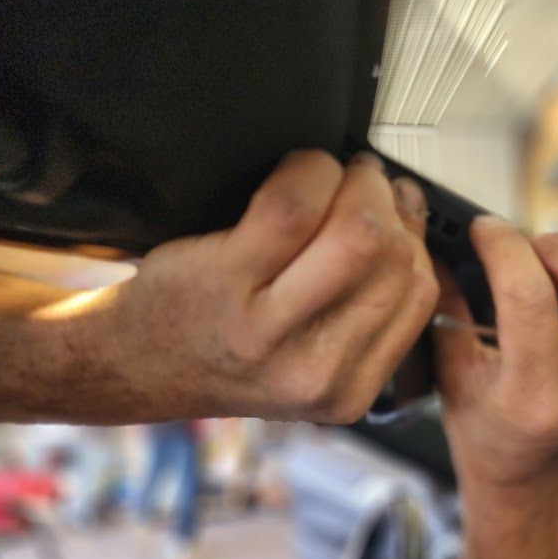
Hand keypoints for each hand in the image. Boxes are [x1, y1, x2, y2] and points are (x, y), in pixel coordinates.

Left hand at [75, 150, 437, 422]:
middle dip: (387, 204)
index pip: (420, 296)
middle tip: (364, 186)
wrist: (137, 362)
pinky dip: (306, 171)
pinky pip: (293, 206)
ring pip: (358, 231)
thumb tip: (405, 220)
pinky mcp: (226, 280)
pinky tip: (298, 172)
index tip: (396, 214)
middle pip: (396, 259)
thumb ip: (365, 311)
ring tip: (334, 177)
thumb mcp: (311, 362)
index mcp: (346, 388)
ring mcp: (269, 326)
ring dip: (354, 184)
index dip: (414, 238)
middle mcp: (314, 366)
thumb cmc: (221, 349)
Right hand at [434, 216, 557, 487]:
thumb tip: (445, 244)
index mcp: (533, 399)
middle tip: (528, 253)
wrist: (525, 479)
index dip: (505, 248)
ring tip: (554, 279)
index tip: (486, 229)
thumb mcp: (451, 374)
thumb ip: (448, 307)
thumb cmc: (482, 429)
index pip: (530, 299)